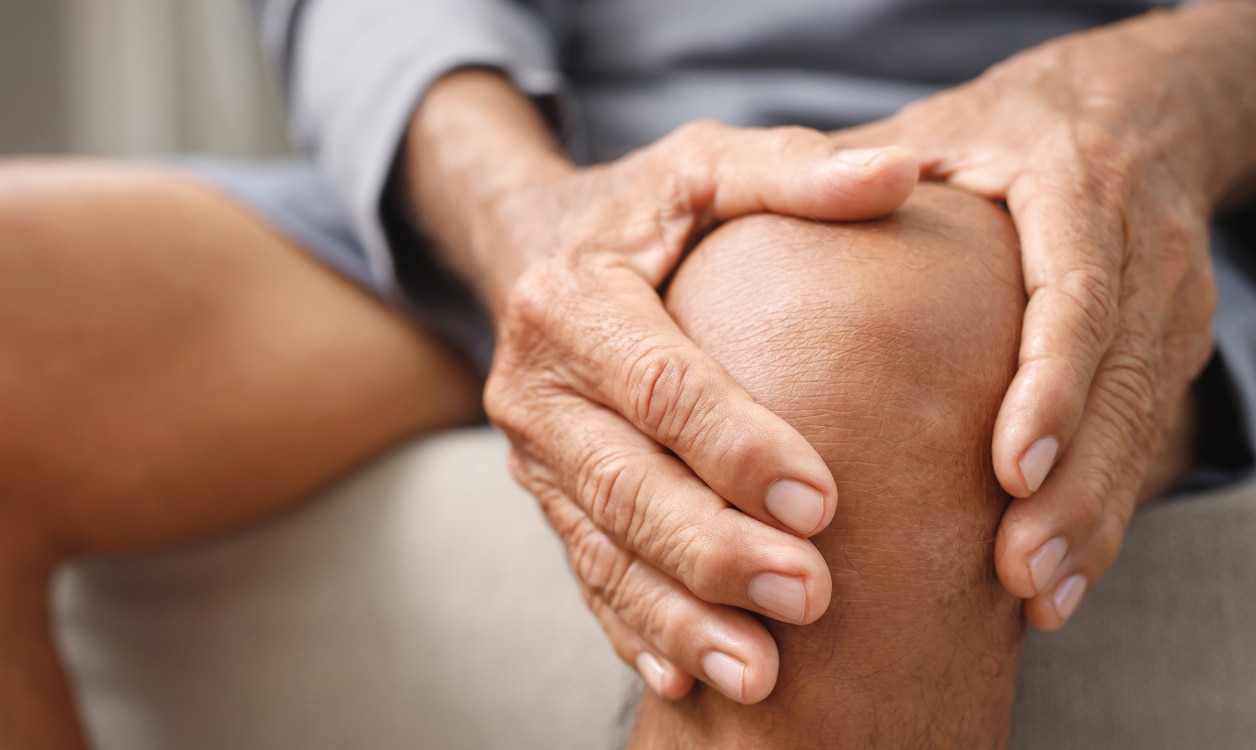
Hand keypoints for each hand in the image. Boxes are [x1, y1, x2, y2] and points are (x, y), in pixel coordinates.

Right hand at [473, 122, 917, 700]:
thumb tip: (898, 176)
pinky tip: (682, 681)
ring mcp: (532, 452)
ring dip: (677, 616)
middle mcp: (536, 384)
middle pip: (623, 482)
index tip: (822, 503)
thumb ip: (791, 172)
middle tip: (809, 600)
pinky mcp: (543, 495)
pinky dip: (631, 628)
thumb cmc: (642, 208)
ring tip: (758, 676)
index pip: (658, 382)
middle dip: (712, 550)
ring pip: (599, 546)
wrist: (530, 248)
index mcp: (572, 298)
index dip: (735, 444)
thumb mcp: (705, 167)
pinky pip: (583, 571)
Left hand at [836, 3, 1255, 629]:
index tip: (1011, 467)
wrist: (1131, 107)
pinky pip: (1149, 440)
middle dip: (1075, 485)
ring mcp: (1172, 302)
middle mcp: (1140, 248)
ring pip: (1143, 422)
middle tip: (1019, 568)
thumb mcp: (936, 131)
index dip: (1050, 383)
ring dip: (1093, 516)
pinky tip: (1059, 581)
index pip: (1076, 294)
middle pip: (1121, 382)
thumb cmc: (999, 129)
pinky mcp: (1176, 346)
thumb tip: (767, 215)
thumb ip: (859, 174)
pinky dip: (1106, 512)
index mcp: (1076, 187)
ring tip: (1037, 593)